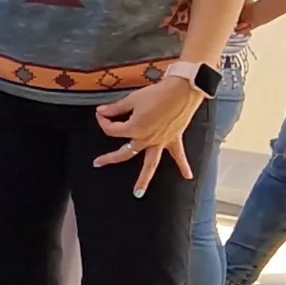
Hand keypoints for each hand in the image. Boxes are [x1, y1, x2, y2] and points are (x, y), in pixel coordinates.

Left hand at [89, 73, 203, 192]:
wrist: (182, 90)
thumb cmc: (157, 93)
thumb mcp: (132, 99)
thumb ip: (116, 109)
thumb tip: (101, 112)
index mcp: (134, 129)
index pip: (112, 130)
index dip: (104, 121)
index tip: (102, 113)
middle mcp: (146, 139)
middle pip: (125, 153)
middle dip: (110, 158)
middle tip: (97, 163)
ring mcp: (160, 142)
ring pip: (150, 164)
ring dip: (144, 180)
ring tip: (138, 194)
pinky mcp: (173, 139)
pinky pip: (179, 155)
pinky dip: (184, 166)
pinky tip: (188, 177)